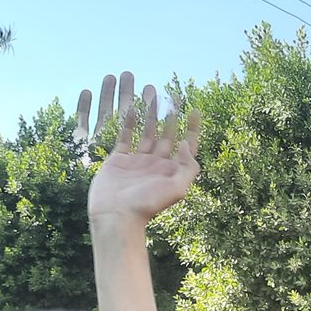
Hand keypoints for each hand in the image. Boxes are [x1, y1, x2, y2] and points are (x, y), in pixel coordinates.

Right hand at [79, 72, 200, 224]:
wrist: (116, 216)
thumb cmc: (147, 206)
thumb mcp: (177, 188)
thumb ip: (187, 167)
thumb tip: (188, 144)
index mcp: (172, 171)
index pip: (187, 146)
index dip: (192, 128)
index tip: (195, 110)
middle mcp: (156, 165)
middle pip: (167, 135)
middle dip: (170, 116)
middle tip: (171, 95)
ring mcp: (137, 162)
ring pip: (147, 133)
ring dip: (150, 115)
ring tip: (152, 94)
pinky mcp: (118, 160)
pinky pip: (125, 137)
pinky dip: (128, 123)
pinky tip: (132, 108)